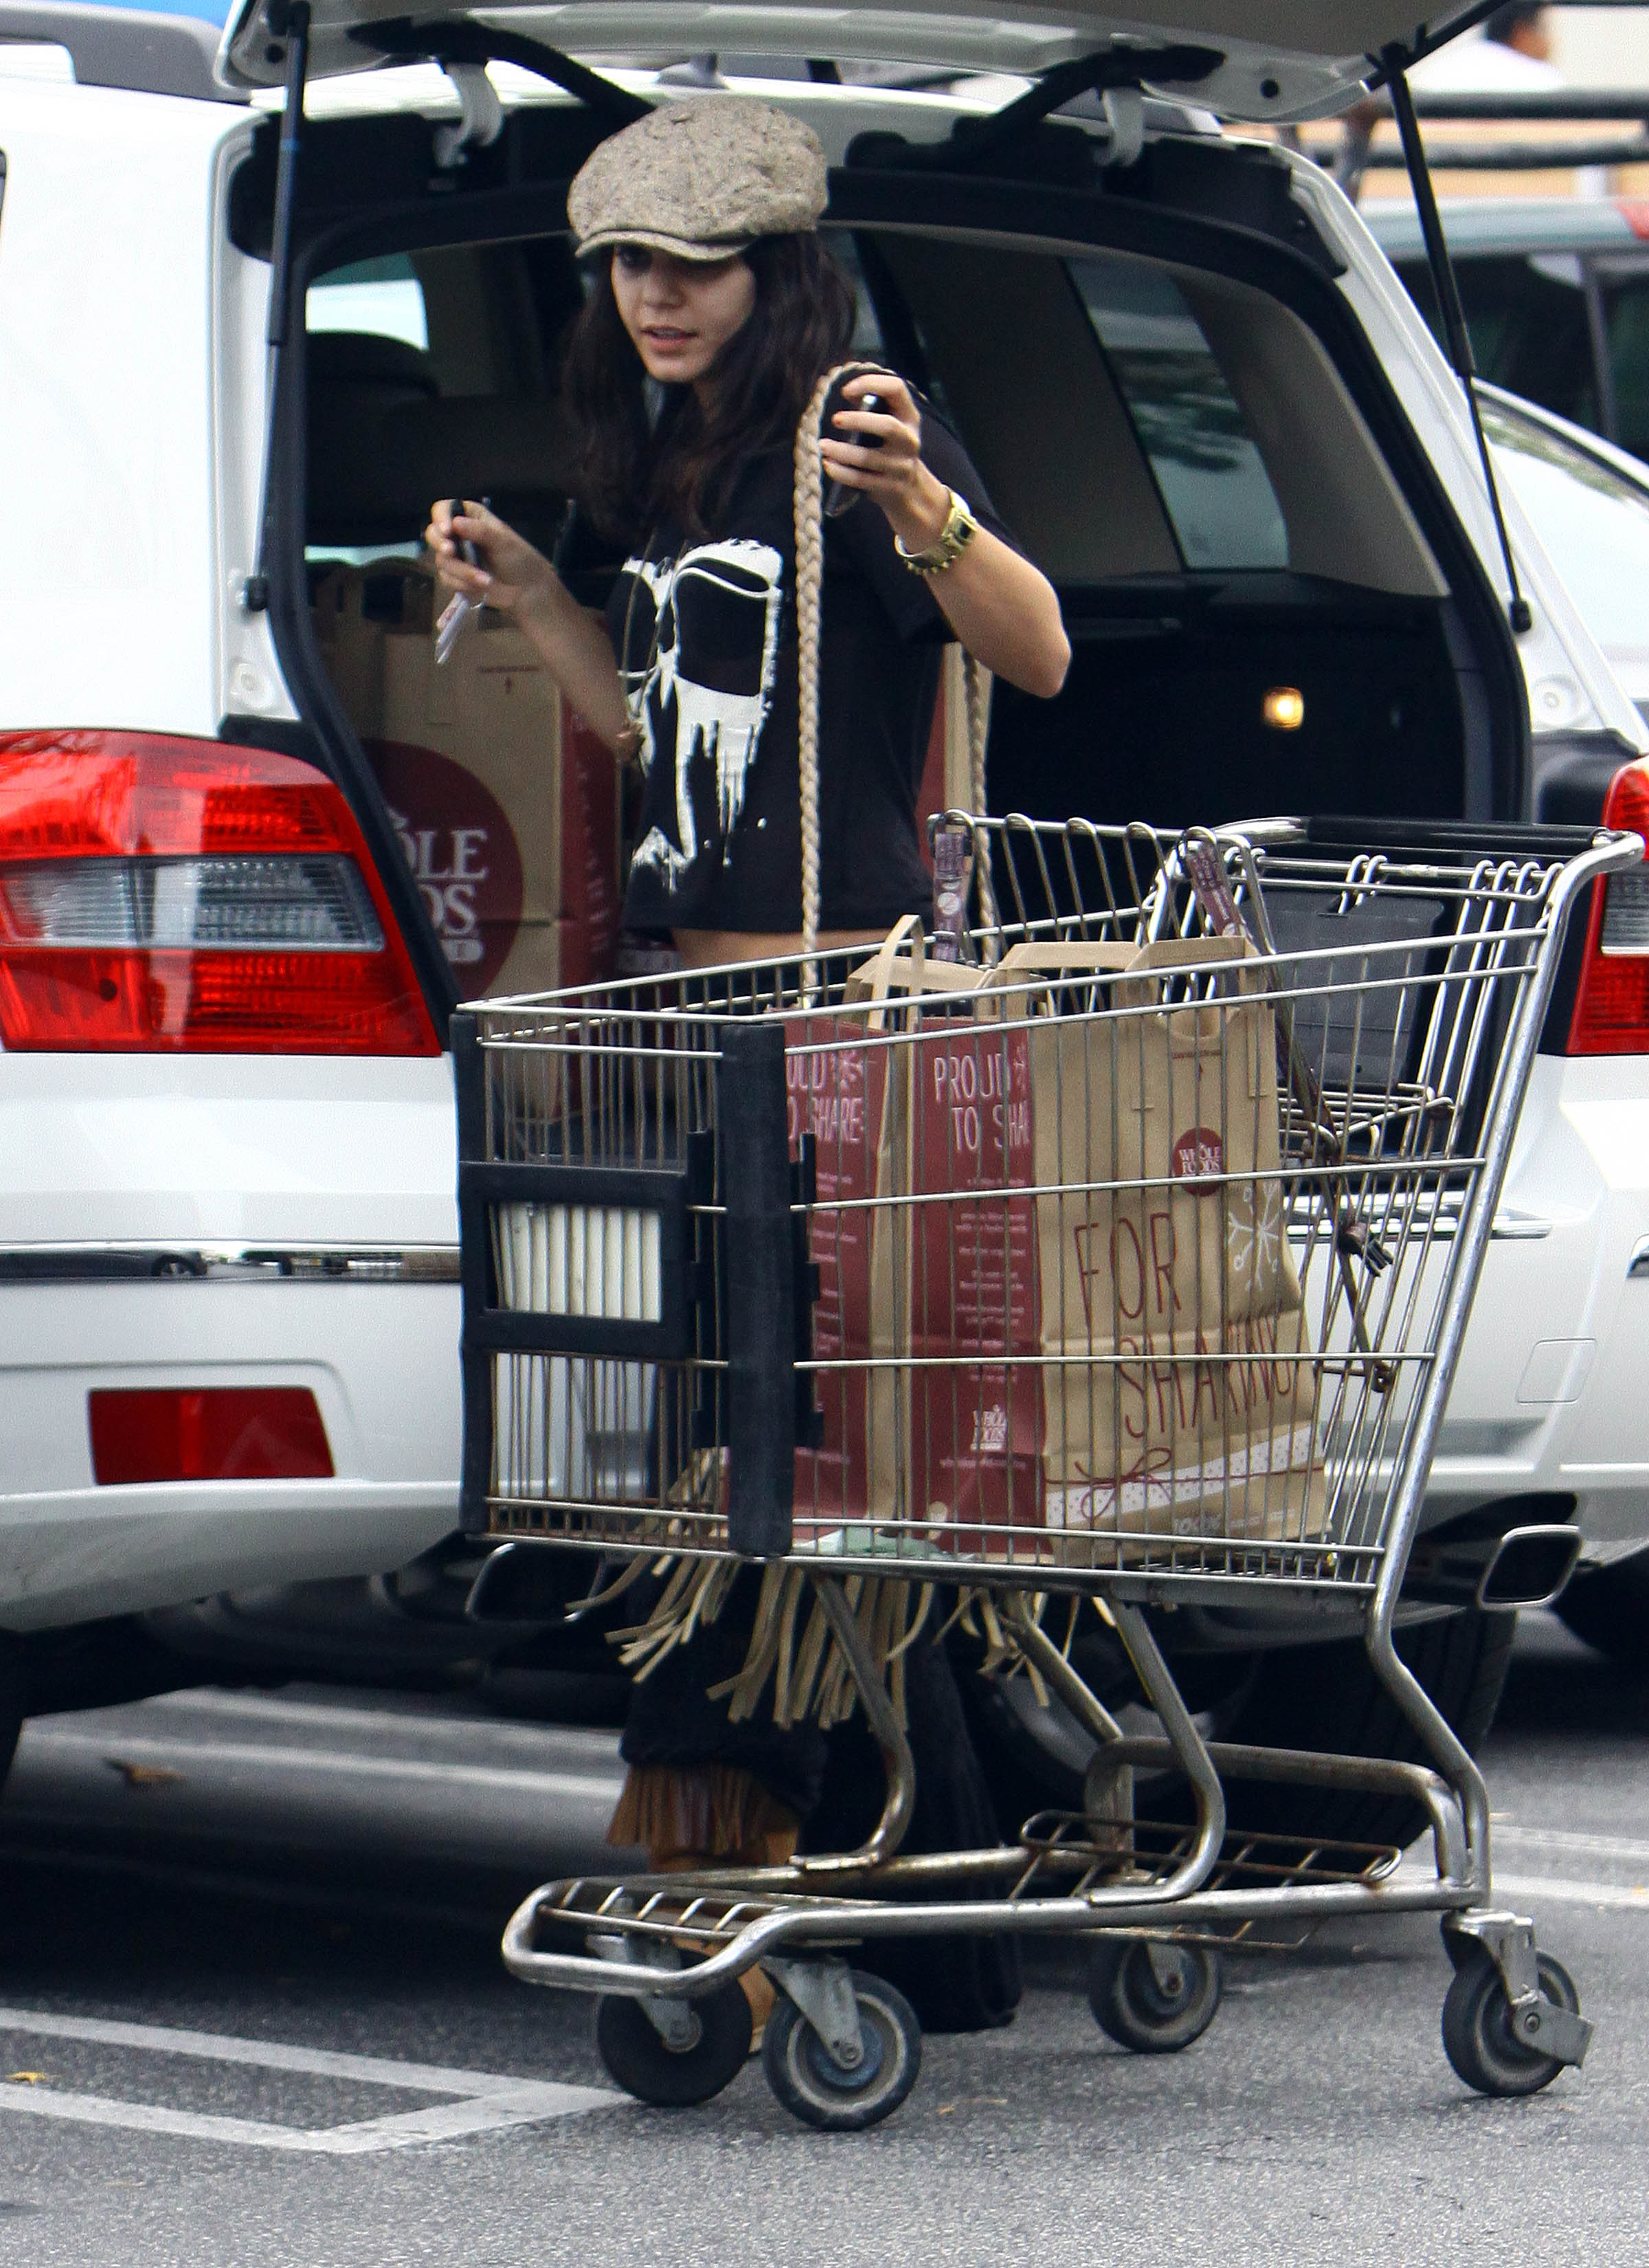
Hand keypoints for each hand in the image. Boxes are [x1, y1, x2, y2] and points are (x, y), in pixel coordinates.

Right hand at [424, 500, 553, 621]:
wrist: (526, 590)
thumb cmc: (518, 558)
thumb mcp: (503, 541)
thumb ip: (480, 531)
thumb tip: (456, 523)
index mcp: (470, 517)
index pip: (443, 509)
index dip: (441, 518)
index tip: (448, 530)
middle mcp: (458, 534)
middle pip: (433, 533)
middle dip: (441, 544)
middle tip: (450, 551)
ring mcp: (456, 556)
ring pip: (441, 560)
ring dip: (461, 571)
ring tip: (484, 579)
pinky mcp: (455, 577)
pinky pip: (446, 578)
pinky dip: (461, 584)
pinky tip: (480, 587)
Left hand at [816, 372, 951, 555]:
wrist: (910, 490)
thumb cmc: (890, 449)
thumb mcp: (890, 425)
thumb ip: (873, 409)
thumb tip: (848, 394)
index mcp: (910, 416)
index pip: (897, 389)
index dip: (871, 384)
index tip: (845, 391)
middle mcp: (909, 440)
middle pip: (887, 426)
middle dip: (859, 421)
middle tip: (835, 419)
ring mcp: (901, 467)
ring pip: (869, 458)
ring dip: (842, 451)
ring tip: (822, 445)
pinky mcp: (889, 488)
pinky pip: (862, 480)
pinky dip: (842, 473)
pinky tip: (828, 465)